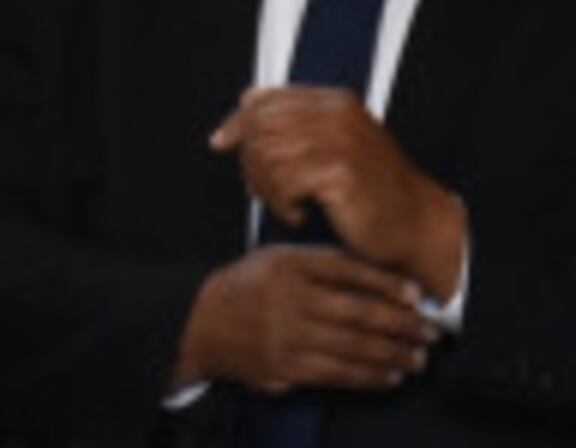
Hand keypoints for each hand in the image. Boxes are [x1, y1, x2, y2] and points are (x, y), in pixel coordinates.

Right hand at [175, 245, 440, 395]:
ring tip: (417, 358)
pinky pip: (337, 373)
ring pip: (353, 346)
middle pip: (358, 312)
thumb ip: (325, 264)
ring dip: (393, 354)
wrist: (206, 323)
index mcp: (289, 265)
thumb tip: (388, 281)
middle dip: (401, 325)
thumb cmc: (254, 287)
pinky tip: (389, 376)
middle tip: (430, 333)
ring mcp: (286, 333)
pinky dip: (369, 376)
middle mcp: (287, 297)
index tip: (418, 296)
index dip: (387, 284)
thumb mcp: (280, 259)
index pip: (349, 271)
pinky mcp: (285, 365)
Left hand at [213, 86, 468, 297]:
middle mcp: (337, 114)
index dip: (236, 122)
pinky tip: (299, 217)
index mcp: (332, 102)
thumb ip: (289, 130)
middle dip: (250, 163)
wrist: (417, 225)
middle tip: (267, 191)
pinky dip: (282, 205)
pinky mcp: (342, 171)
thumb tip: (228, 131)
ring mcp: (342, 140)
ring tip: (286, 206)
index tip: (221, 144)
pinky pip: (284, 182)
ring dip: (266, 189)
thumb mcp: (330, 149)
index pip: (262, 99)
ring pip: (266, 156)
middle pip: (258, 128)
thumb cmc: (368, 192)